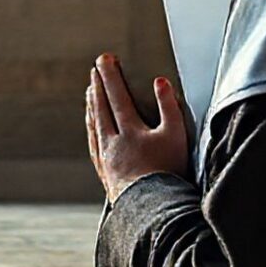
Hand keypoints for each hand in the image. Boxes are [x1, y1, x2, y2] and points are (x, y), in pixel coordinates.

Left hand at [85, 53, 188, 202]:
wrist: (151, 208)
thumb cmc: (167, 172)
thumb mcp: (176, 136)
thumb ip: (169, 106)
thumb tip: (160, 81)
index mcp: (129, 129)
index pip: (117, 95)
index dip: (111, 75)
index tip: (105, 59)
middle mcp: (112, 141)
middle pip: (101, 106)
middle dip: (98, 85)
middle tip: (94, 69)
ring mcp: (106, 157)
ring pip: (94, 124)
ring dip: (91, 104)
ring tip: (89, 91)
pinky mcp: (105, 171)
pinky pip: (93, 143)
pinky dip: (91, 128)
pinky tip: (91, 126)